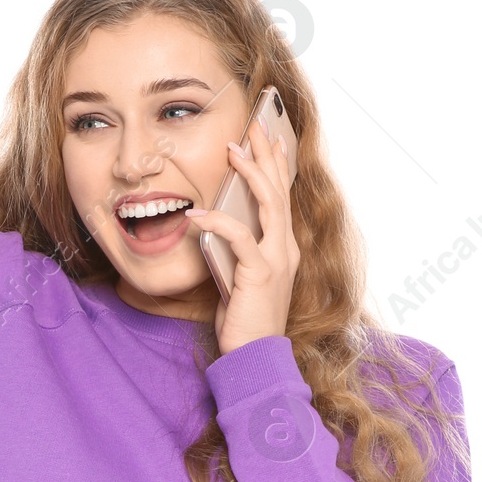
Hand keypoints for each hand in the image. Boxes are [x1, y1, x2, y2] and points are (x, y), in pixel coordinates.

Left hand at [187, 114, 300, 357]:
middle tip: (254, 125)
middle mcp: (285, 248)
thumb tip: (213, 223)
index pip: (282, 197)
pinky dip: (217, 221)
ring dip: (251, 173)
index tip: (269, 138)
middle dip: (266, 154)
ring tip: (233, 151)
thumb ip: (233, 250)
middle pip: (280, 190)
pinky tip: (196, 213)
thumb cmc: (244, 319)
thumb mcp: (237, 276)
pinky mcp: (260, 273)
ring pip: (269, 204)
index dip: (276, 166)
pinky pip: (239, 236)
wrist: (254, 356)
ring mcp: (276, 259)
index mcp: (282, 248)